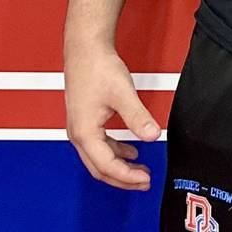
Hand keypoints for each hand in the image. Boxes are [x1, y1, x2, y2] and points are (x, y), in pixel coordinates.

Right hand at [64, 42, 161, 189]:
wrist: (85, 49)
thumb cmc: (98, 67)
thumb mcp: (123, 93)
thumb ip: (138, 116)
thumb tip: (152, 135)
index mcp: (84, 132)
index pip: (106, 165)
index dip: (127, 176)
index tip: (145, 179)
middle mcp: (78, 134)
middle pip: (99, 168)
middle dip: (122, 178)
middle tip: (144, 182)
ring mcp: (80, 128)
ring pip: (98, 159)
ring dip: (119, 166)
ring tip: (140, 170)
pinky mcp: (85, 120)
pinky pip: (99, 146)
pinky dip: (115, 152)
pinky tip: (130, 150)